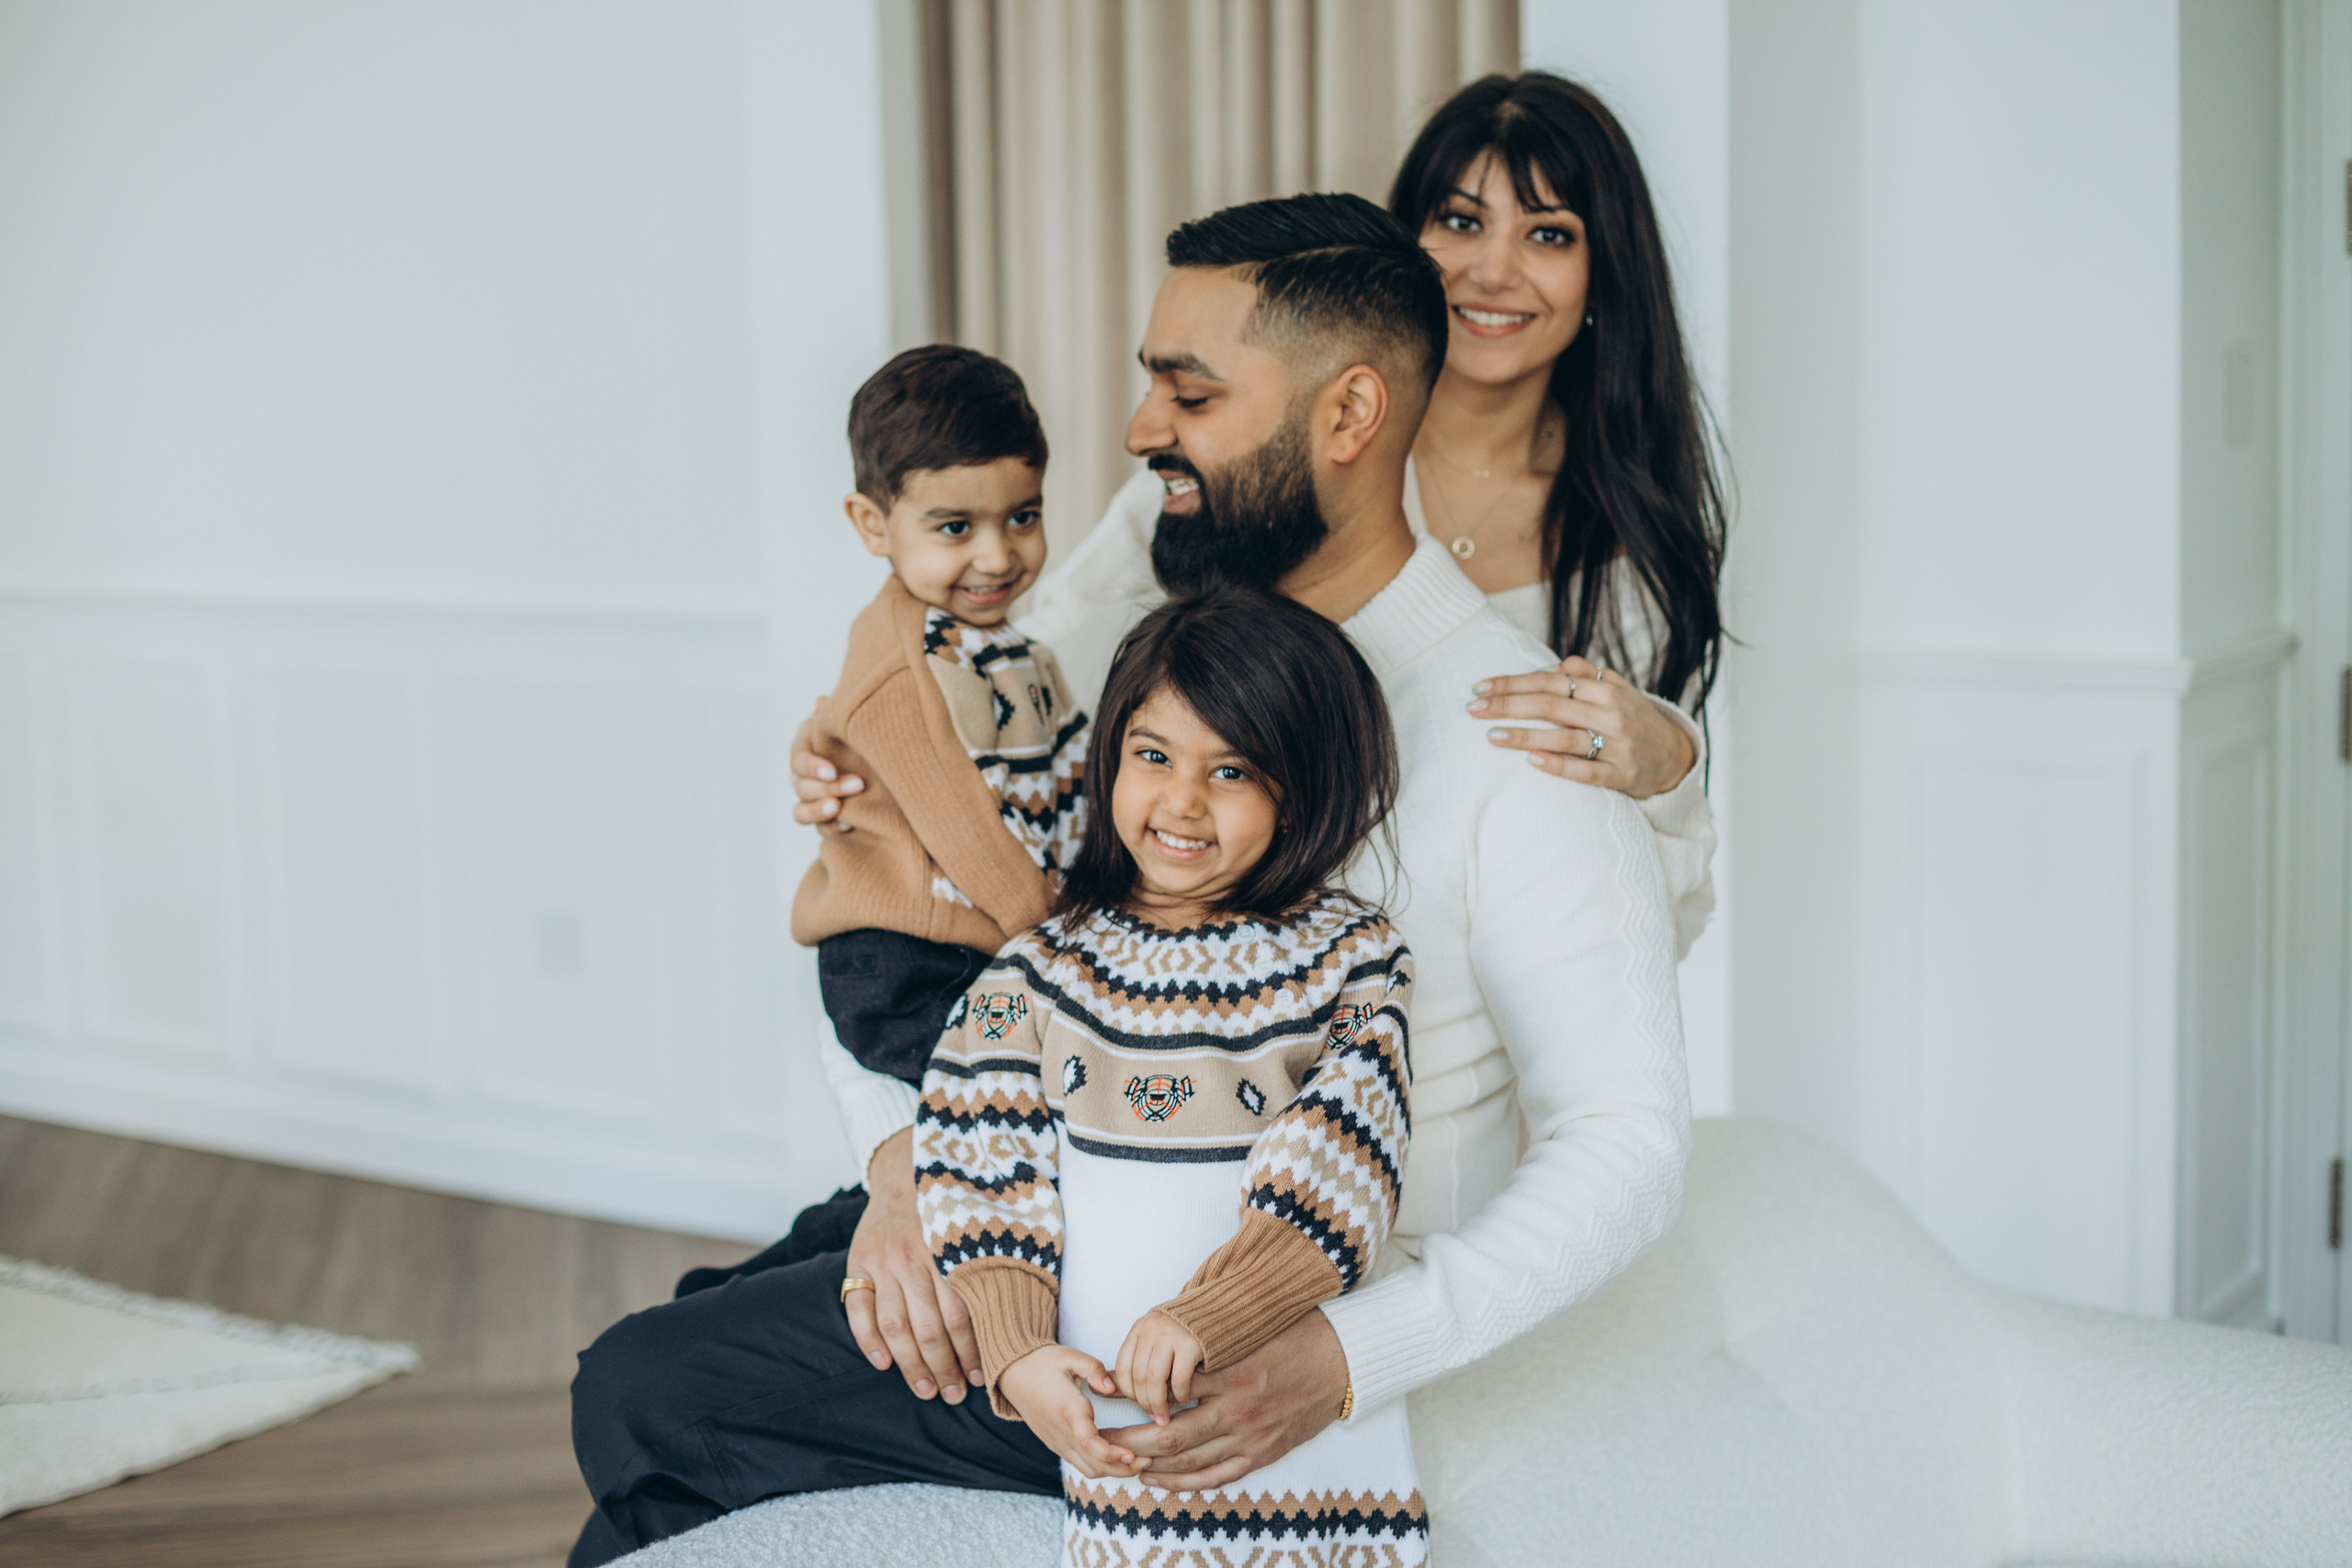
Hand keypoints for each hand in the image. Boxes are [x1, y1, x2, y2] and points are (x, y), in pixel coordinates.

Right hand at [791, 698, 864, 828]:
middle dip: (827, 788)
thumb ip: (834, 715)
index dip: (813, 767)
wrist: (873, 757)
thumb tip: (821, 701)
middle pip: (802, 787)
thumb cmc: (856, 734)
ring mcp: (810, 800)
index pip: (799, 760)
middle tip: (857, 784)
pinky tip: (850, 825)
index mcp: (804, 749)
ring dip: (819, 811)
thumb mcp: (846, 721)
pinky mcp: (823, 820)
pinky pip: (820, 829)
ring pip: (801, 811)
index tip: (832, 771)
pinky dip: (832, 827)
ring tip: (839, 809)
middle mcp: (802, 776)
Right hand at [843, 1128, 980, 1402]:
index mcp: (950, 1251)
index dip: (973, 1352)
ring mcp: (882, 1261)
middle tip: (955, 1395)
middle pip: (928, 1328)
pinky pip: (858, 1310)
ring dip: (911, 1365)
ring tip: (927, 1389)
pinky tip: (883, 1364)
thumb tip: (1032, 1303)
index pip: (962, 1315)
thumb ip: (996, 1262)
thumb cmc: (955, 1206)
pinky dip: (868, 1341)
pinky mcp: (857, 1262)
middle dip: (944, 1368)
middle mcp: (913, 1257)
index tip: (983, 1378)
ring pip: (895, 1326)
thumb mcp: (981, 1224)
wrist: (906, 1170)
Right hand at [994, 1346, 1140, 1479]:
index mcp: (1068, 1411)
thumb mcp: (1069, 1356)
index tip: (1134, 1454)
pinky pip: (1080, 1463)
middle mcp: (1062, 1433)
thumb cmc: (1042, 1362)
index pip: (1091, 1444)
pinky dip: (1101, 1465)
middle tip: (1149, 1457)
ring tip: (1138, 1459)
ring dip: (1113, 1470)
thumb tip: (1110, 1387)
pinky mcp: (1057, 1444)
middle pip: (1094, 1465)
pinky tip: (1117, 1455)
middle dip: (1123, 1467)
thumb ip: (1093, 1368)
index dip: (1113, 1454)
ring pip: (1088, 1469)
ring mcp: (1058, 1442)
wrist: (1013, 1374)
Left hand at [1103, 1306, 1346, 1489]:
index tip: (1109, 1394)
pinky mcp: (1263, 1454)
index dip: (1135, 1396)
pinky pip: (1216, 1477)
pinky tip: (1157, 1479)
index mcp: (1231, 1373)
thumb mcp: (1250, 1329)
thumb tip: (1165, 1339)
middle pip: (1169, 1436)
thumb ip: (1210, 1340)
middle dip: (1129, 1441)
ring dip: (1149, 1465)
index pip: (1168, 1391)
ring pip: (1188, 1461)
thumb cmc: (1296, 1335)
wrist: (1344, 1361)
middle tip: (1099, 1439)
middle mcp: (1238, 1410)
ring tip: (1119, 1461)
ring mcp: (1251, 1437)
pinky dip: (1183, 1482)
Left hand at [1114, 1309, 1203, 1423]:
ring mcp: (1171, 1335)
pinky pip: (1179, 1378)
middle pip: (1138, 1375)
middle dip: (1143, 1402)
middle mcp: (1152, 1329)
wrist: (1215, 1312)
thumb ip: (1137, 1361)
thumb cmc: (1181, 1333)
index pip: (1123, 1366)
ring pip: (1155, 1379)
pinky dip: (1179, 1394)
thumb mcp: (1155, 1340)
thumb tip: (1106, 1390)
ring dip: (1158, 1404)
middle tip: (1153, 1417)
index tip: (1137, 1405)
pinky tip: (1183, 1399)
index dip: (1127, 1392)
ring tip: (1164, 1416)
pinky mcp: (1192, 1344)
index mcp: (1139, 1329)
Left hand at [1467, 656, 1695, 798]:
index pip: (1549, 681)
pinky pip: (1587, 771)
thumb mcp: (1617, 688)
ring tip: (1492, 736)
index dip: (1512, 683)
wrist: (1676, 756)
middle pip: (1552, 706)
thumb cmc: (1634, 718)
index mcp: (1605, 689)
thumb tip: (1552, 665)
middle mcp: (1611, 714)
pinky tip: (1532, 762)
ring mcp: (1617, 746)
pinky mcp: (1622, 775)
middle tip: (1473, 710)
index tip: (1479, 688)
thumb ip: (1585, 673)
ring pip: (1565, 738)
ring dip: (1526, 736)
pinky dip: (1559, 765)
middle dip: (1508, 706)